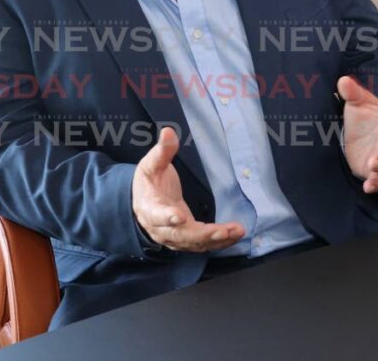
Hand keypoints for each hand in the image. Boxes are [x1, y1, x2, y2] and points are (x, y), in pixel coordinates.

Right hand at [132, 127, 245, 251]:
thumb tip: (169, 132)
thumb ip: (162, 151)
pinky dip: (219, 242)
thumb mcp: (151, 164)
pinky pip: (202, 245)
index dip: (167, 217)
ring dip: (216, 239)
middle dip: (203, 234)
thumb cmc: (148, 182)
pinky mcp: (185, 239)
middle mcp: (161, 227)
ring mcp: (173, 236)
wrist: (141, 202)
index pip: (157, 214)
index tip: (179, 217)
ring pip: (194, 243)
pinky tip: (234, 236)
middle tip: (224, 230)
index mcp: (150, 207)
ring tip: (237, 232)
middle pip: (181, 235)